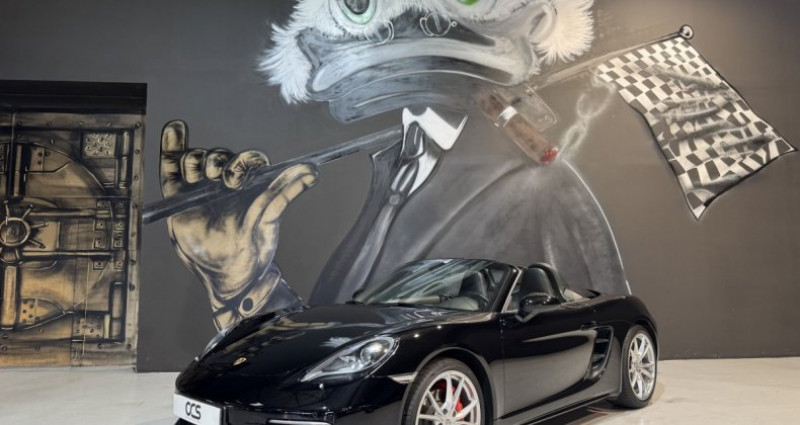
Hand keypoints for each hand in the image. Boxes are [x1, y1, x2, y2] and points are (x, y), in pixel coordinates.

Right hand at [160, 120, 317, 328]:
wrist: (228, 274)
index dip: (244, 162)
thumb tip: (312, 173)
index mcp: (247, 185)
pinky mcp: (178, 196)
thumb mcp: (269, 218)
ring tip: (200, 176)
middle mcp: (223, 183)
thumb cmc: (252, 247)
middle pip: (219, 156)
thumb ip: (285, 193)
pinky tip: (175, 129)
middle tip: (224, 182)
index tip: (240, 179)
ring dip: (197, 159)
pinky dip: (172, 146)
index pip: (245, 160)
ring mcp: (200, 188)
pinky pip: (172, 167)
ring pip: (196, 159)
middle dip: (220, 162)